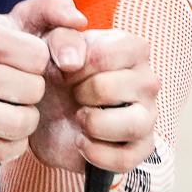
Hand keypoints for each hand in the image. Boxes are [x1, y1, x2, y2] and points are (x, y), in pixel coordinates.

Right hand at [0, 0, 89, 164]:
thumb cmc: (7, 53)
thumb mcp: (29, 23)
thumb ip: (57, 9)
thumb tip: (79, 22)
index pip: (39, 57)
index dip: (40, 62)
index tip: (23, 62)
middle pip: (33, 91)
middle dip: (34, 92)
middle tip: (16, 88)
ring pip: (21, 124)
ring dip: (26, 120)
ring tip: (10, 107)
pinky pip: (6, 151)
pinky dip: (10, 144)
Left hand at [29, 26, 157, 175]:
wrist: (44, 111)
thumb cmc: (54, 71)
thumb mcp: (47, 40)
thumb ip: (60, 32)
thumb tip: (72, 60)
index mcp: (133, 49)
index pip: (106, 55)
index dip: (76, 66)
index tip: (65, 70)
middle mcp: (147, 82)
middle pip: (112, 89)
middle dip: (80, 94)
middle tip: (71, 95)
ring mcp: (147, 117)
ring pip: (132, 125)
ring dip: (93, 124)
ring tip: (78, 118)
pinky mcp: (139, 150)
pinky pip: (126, 160)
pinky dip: (95, 154)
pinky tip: (80, 142)